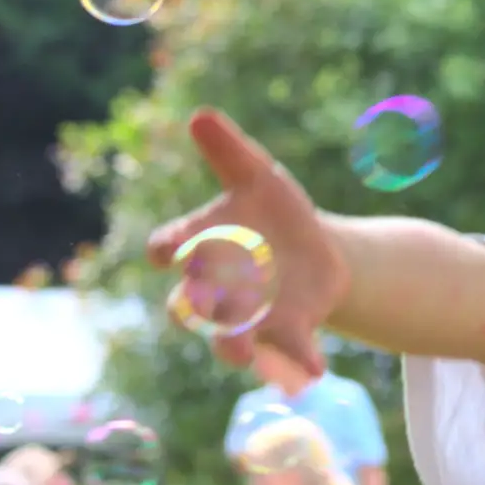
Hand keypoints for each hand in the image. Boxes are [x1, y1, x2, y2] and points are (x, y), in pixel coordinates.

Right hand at [146, 108, 347, 374]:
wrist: (314, 251)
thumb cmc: (274, 212)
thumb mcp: (259, 177)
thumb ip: (229, 152)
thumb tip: (201, 115)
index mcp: (201, 246)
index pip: (169, 248)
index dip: (168, 248)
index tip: (172, 249)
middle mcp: (214, 291)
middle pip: (187, 307)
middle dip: (193, 308)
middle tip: (203, 304)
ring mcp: (248, 318)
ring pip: (230, 343)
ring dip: (234, 350)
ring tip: (246, 356)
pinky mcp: (287, 333)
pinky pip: (289, 352)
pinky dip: (301, 361)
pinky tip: (316, 368)